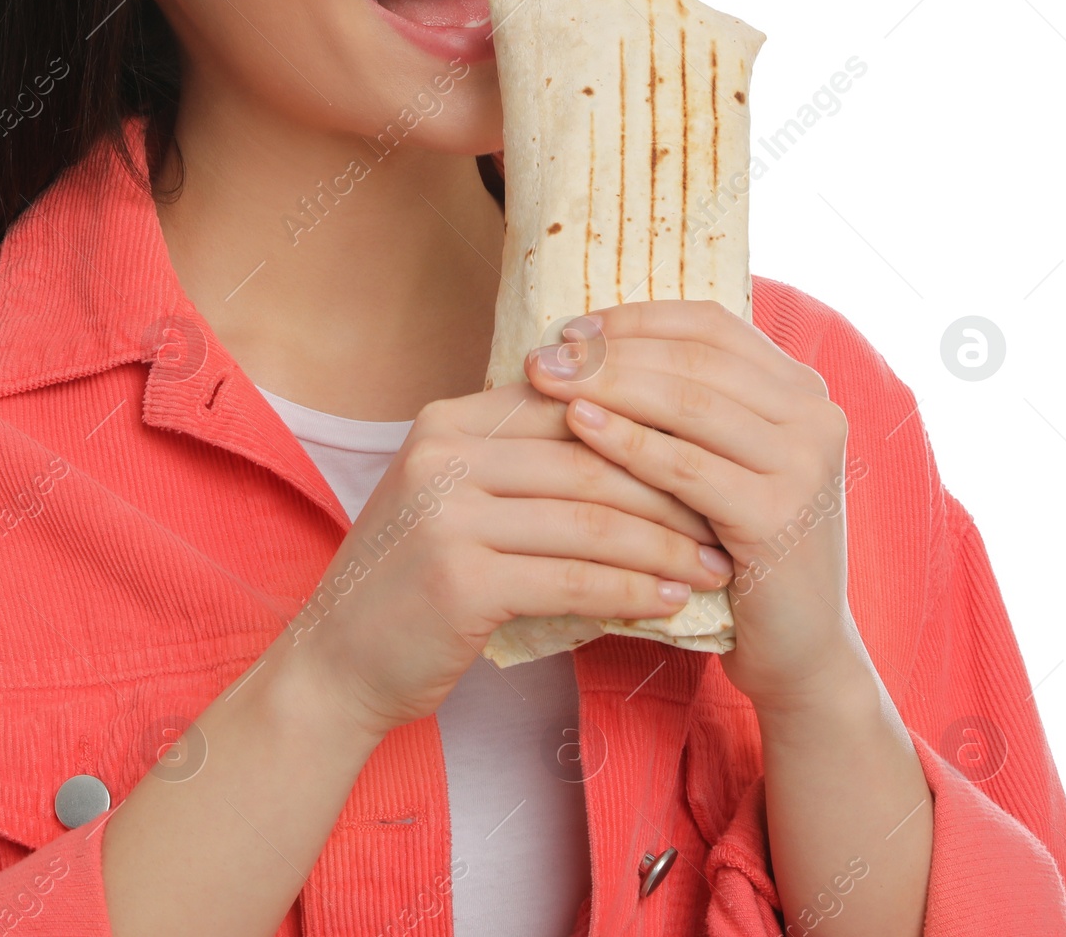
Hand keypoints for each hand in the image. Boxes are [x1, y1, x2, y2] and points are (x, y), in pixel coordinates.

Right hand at [290, 377, 736, 738]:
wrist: (338, 660)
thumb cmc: (413, 579)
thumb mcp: (456, 496)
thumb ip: (520, 461)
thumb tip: (631, 438)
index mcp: (448, 421)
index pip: (568, 405)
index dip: (642, 428)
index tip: (702, 456)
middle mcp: (443, 453)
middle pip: (587, 458)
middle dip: (669, 488)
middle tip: (727, 513)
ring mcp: (446, 515)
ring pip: (589, 519)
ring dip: (664, 546)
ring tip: (713, 565)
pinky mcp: (458, 580)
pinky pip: (572, 579)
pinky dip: (630, 591)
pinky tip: (669, 602)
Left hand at [522, 300, 866, 711]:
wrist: (796, 647)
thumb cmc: (734, 543)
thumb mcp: (717, 458)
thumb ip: (678, 401)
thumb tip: (580, 344)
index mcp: (800, 388)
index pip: (708, 324)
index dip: (634, 320)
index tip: (570, 330)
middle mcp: (815, 414)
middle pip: (694, 358)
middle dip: (610, 352)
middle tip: (543, 355)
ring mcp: (805, 464)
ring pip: (689, 404)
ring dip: (608, 386)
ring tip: (547, 382)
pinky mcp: (780, 516)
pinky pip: (686, 467)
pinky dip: (627, 441)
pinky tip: (578, 426)